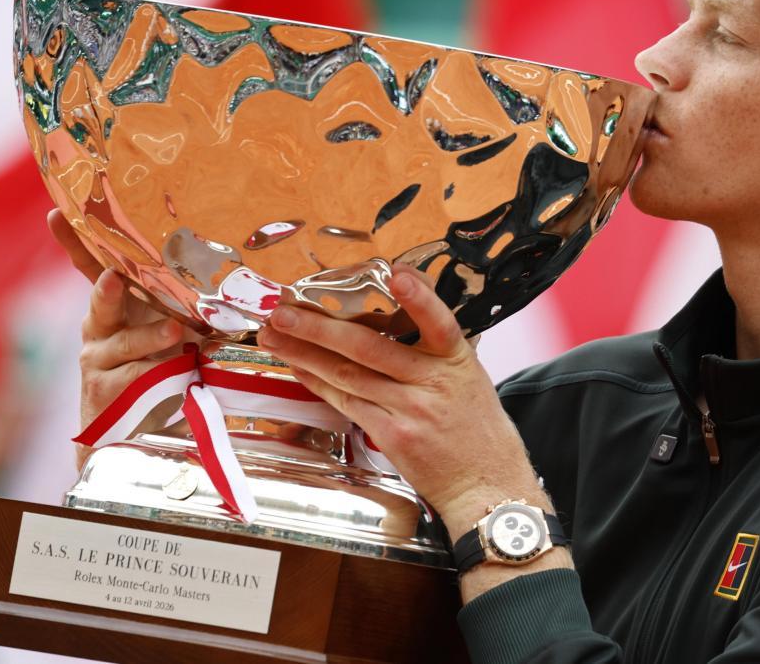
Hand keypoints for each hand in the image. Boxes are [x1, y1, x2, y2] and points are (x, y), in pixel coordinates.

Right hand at [47, 210, 187, 468]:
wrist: (135, 428)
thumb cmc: (161, 364)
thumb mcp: (173, 327)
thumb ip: (187, 302)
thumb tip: (231, 270)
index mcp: (114, 306)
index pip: (92, 268)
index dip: (75, 242)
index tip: (57, 213)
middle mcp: (99, 329)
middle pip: (101, 304)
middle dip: (107, 292)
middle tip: (115, 278)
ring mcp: (99, 361)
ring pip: (126, 344)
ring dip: (150, 337)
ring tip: (175, 332)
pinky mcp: (108, 392)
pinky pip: (136, 379)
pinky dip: (159, 375)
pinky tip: (177, 372)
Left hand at [256, 267, 545, 534]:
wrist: (483, 485)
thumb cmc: (477, 429)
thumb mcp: (469, 377)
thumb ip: (437, 347)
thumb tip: (401, 312)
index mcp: (457, 361)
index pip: (440, 322)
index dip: (419, 299)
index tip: (396, 274)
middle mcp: (433, 383)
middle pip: (369, 348)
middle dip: (319, 326)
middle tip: (285, 310)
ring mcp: (409, 410)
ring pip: (348, 374)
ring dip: (305, 352)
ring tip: (275, 334)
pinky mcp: (391, 435)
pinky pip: (347, 402)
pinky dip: (319, 382)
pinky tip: (299, 366)